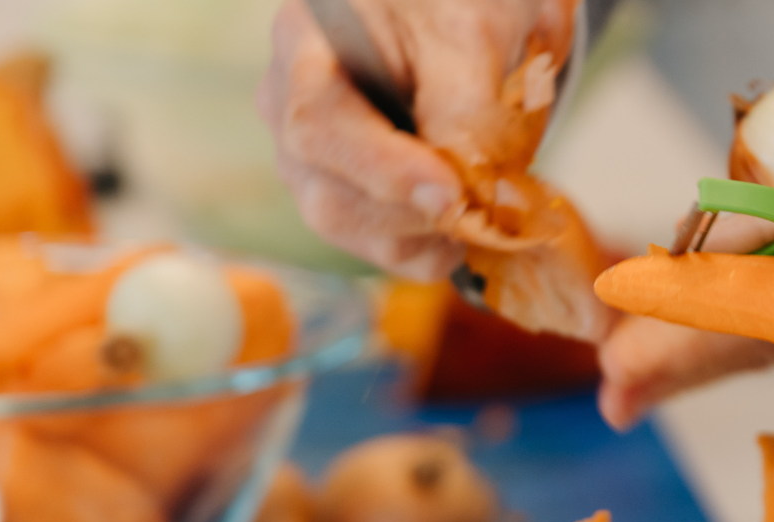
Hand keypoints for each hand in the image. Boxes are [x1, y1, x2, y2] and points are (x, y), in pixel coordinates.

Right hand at [259, 0, 564, 280]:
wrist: (459, 10)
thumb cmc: (455, 4)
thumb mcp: (473, 32)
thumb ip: (463, 104)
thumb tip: (463, 185)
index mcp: (307, 45)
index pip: (320, 126)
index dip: (385, 171)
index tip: (452, 192)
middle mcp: (289, 106)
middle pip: (327, 195)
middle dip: (413, 215)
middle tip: (485, 207)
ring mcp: (311, 157)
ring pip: (353, 230)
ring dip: (427, 236)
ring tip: (485, 207)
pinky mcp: (349, 193)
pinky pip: (382, 245)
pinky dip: (434, 246)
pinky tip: (472, 220)